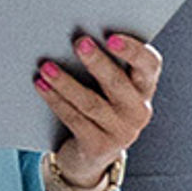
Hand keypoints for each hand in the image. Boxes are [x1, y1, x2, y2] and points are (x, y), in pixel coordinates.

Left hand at [35, 32, 159, 190]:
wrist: (92, 153)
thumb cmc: (99, 104)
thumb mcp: (108, 86)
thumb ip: (104, 63)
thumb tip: (79, 37)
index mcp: (144, 87)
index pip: (149, 64)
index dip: (134, 50)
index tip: (112, 37)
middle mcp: (139, 111)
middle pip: (118, 83)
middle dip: (97, 62)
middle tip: (80, 42)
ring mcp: (121, 132)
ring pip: (91, 103)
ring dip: (66, 82)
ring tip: (46, 67)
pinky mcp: (99, 147)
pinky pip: (75, 119)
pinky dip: (56, 101)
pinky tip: (42, 86)